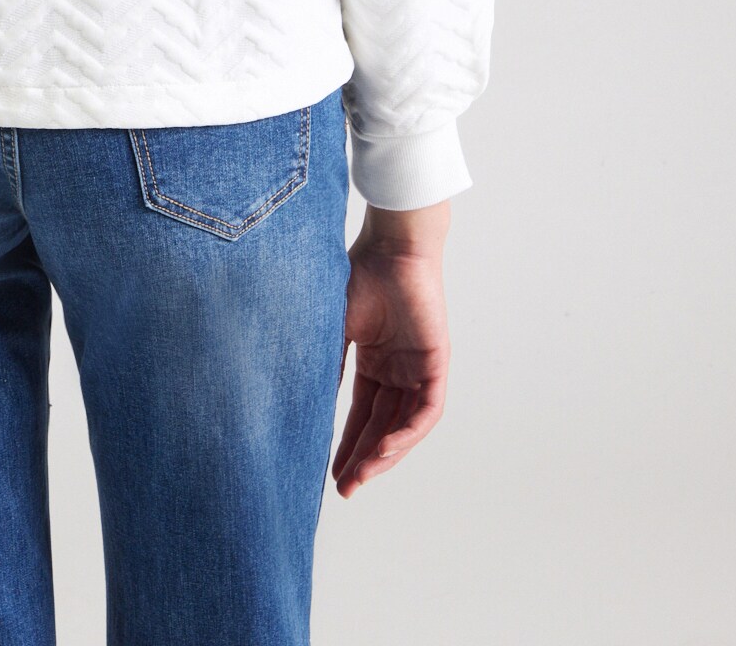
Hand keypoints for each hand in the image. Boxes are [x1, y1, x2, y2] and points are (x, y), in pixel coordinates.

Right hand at [332, 200, 450, 498]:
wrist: (390, 246)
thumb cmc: (358, 275)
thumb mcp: (333, 329)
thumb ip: (324, 366)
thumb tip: (299, 404)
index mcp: (373, 360)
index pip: (361, 414)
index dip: (347, 444)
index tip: (329, 473)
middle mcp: (397, 369)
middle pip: (382, 426)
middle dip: (364, 459)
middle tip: (345, 488)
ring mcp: (418, 367)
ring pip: (404, 425)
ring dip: (384, 453)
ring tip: (361, 476)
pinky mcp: (436, 364)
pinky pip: (425, 411)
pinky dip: (406, 433)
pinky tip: (385, 450)